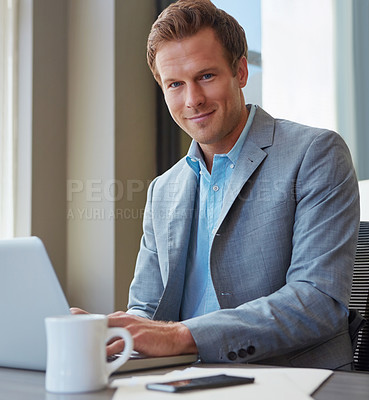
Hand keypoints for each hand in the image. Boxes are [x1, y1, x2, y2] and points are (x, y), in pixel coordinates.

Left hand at [70, 308, 197, 357]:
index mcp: (122, 318)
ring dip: (93, 341)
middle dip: (84, 324)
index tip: (71, 312)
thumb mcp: (134, 330)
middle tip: (71, 328)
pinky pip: (117, 346)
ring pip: (106, 333)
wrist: (175, 336)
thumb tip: (104, 345)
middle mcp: (124, 320)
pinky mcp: (136, 338)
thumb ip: (119, 334)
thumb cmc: (154, 336)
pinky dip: (107, 352)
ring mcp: (130, 328)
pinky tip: (99, 356)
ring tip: (80, 346)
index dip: (85, 314)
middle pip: (99, 321)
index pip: (100, 316)